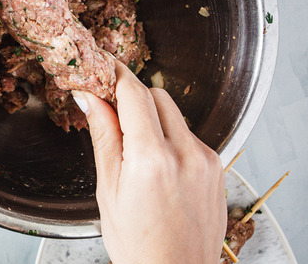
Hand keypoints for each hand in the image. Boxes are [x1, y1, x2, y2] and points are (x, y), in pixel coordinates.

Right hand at [82, 61, 226, 263]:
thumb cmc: (138, 243)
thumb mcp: (109, 189)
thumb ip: (104, 136)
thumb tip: (90, 98)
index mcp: (151, 159)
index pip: (134, 93)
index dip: (116, 73)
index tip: (103, 65)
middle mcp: (185, 153)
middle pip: (157, 96)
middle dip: (133, 97)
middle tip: (112, 113)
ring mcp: (206, 160)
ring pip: (175, 114)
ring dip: (153, 118)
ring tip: (136, 150)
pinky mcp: (218, 167)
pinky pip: (190, 135)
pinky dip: (171, 138)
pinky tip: (158, 166)